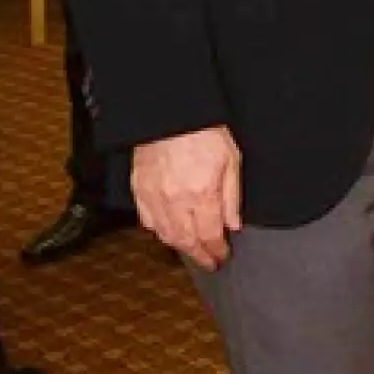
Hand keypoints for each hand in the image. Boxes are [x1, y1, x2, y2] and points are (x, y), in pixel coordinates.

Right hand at [132, 127, 241, 269]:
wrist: (170, 111)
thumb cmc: (203, 130)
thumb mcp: (231, 160)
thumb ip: (232, 196)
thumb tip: (233, 225)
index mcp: (202, 194)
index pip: (210, 235)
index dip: (217, 250)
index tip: (222, 256)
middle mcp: (176, 201)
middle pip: (187, 241)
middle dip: (199, 255)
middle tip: (209, 262)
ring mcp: (155, 196)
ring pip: (165, 234)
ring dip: (180, 246)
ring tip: (191, 250)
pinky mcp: (140, 188)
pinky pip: (147, 220)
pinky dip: (158, 230)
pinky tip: (168, 231)